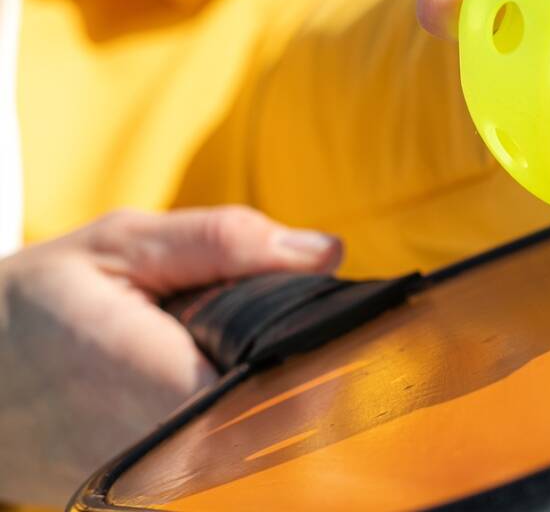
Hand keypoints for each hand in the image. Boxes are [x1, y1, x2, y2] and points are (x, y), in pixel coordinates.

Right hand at [0, 206, 340, 506]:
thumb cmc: (38, 303)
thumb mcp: (123, 246)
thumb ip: (225, 243)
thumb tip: (326, 253)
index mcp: (158, 388)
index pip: (288, 393)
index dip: (323, 356)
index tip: (331, 321)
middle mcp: (162, 457)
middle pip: (286, 425)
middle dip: (301, 371)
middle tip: (280, 325)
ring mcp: (154, 490)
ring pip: (262, 451)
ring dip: (274, 398)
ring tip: (243, 348)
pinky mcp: (149, 497)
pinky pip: (227, 464)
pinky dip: (243, 420)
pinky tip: (226, 382)